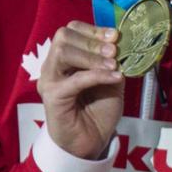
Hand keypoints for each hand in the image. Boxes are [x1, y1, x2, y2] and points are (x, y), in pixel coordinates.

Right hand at [37, 20, 124, 159]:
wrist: (91, 141)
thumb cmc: (99, 109)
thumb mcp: (112, 79)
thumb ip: (113, 61)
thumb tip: (121, 42)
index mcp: (65, 58)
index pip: (71, 30)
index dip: (93, 29)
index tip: (115, 35)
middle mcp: (53, 66)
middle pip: (63, 36)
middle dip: (93, 40)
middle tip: (114, 51)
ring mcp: (49, 81)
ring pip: (63, 53)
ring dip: (92, 56)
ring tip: (113, 64)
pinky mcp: (52, 97)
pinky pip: (74, 80)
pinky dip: (97, 75)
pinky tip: (115, 78)